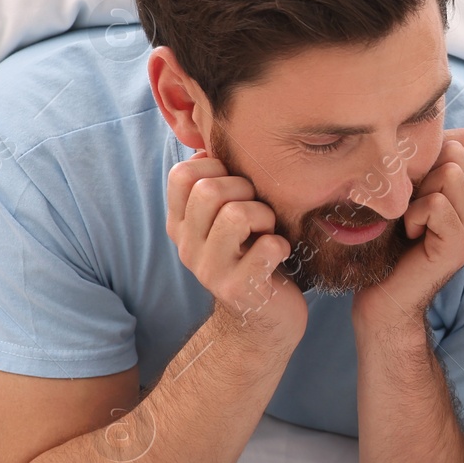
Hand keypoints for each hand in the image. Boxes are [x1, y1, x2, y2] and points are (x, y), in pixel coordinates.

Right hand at [166, 150, 307, 344]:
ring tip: (269, 230)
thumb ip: (220, 187)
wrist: (263, 321)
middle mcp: (188, 246)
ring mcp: (210, 270)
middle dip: (246, 189)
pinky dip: (281, 244)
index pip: (182, 174)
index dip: (217, 168)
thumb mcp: (230, 220)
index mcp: (181, 224)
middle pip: (209, 190)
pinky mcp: (239, 289)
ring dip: (265, 216)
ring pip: (236, 215)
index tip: (238, 186)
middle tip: (260, 210)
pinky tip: (280, 253)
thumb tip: (218, 141)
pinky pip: (266, 247)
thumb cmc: (255, 256)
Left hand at [354, 129, 463, 327]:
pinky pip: (437, 204)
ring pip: (451, 172)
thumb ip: (419, 171)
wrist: (382, 303)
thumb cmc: (383, 248)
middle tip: (407, 206)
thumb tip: (415, 131)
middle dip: (423, 170)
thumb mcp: (402, 199)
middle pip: (458, 150)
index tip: (410, 183)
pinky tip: (409, 234)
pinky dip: (415, 215)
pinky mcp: (460, 244)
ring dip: (418, 193)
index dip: (432, 149)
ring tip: (409, 221)